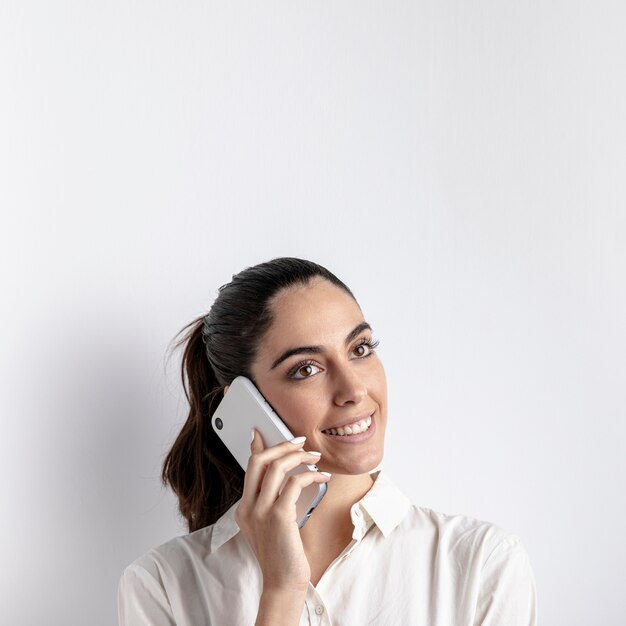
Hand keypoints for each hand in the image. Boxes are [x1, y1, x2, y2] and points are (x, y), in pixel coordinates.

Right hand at [234, 430, 330, 592]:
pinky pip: (294, 483)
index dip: (258, 447)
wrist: (283, 582)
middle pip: (259, 461)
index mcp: (244, 508)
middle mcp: (248, 507)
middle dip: (281, 445)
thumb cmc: (282, 554)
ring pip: (276, 467)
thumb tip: (283, 475)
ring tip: (314, 457)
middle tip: (300, 442)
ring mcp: (261, 511)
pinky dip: (310, 475)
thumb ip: (271, 499)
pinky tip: (321, 477)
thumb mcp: (269, 524)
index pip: (249, 467)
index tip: (263, 432)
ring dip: (298, 457)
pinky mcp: (279, 516)